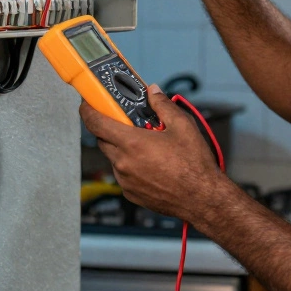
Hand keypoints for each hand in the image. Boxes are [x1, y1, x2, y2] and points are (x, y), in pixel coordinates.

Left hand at [79, 85, 226, 224]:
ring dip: (123, 148)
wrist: (202, 198)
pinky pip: (123, 174)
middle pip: (103, 139)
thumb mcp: (183, 126)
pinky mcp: (131, 193)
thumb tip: (153, 92)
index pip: (96, 123)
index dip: (88, 110)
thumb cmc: (194, 166)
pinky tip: (150, 164)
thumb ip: (163, 105)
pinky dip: (130, 165)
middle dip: (111, 128)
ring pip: (114, 157)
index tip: (87, 103)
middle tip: (128, 122)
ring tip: (147, 146)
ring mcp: (126, 180)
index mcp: (132, 143)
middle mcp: (124, 163)